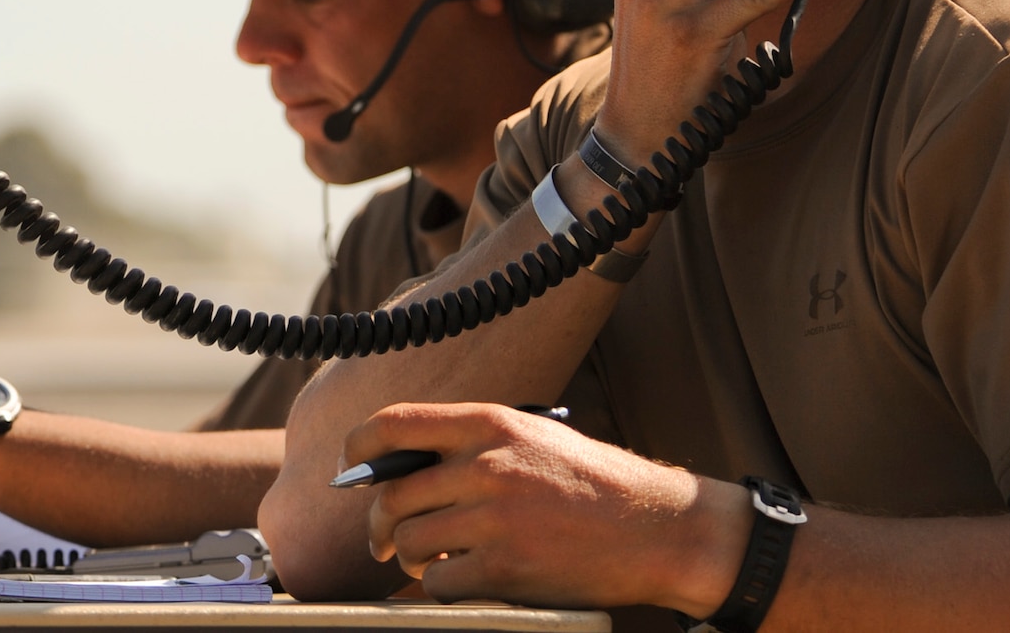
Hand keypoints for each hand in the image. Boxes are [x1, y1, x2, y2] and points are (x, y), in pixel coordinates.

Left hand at [348, 402, 746, 613]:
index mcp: (490, 423)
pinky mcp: (506, 568)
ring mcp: (495, 518)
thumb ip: (469, 445)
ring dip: (408, 557)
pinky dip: (438, 586)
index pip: (394, 424)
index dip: (359, 447)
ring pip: (408, 540)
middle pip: (392, 494)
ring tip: (428, 559)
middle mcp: (487, 465)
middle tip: (382, 539)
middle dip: (378, 522)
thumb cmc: (590, 483)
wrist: (658, 528)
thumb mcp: (530, 438)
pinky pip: (437, 582)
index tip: (351, 468)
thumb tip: (396, 466)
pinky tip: (458, 579)